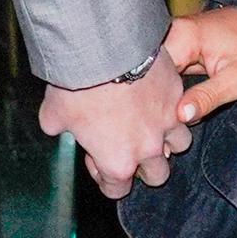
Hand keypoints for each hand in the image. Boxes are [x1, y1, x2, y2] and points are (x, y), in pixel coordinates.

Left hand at [39, 53, 192, 198]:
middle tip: (127, 145)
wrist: (102, 47)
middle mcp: (148, 147)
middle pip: (158, 175)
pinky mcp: (177, 93)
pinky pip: (183, 108)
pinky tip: (155, 95)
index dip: (105, 178)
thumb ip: (59, 128)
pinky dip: (173, 107)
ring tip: (151, 124)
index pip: (118, 190)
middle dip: (144, 167)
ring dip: (167, 139)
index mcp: (117, 161)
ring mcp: (168, 120)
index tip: (96, 159)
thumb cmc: (76, 83)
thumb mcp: (53, 114)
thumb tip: (57, 125)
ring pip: (179, 144)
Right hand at [162, 6, 236, 121]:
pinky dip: (166, 87)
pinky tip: (172, 102)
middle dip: (155, 98)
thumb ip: (207, 97)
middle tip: (166, 123)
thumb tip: (180, 115)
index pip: (153, 71)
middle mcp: (170, 33)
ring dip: (160, 93)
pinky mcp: (174, 46)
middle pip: (149, 71)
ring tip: (167, 114)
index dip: (155, 98)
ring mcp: (170, 38)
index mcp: (182, 35)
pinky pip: (162, 70)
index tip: (164, 121)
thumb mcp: (236, 80)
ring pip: (154, 72)